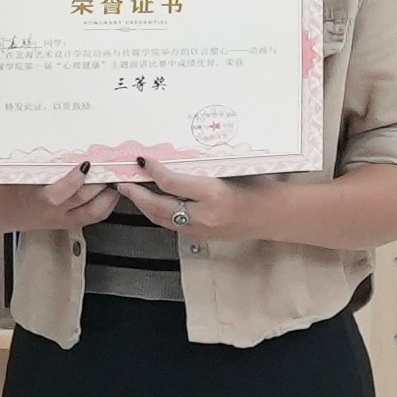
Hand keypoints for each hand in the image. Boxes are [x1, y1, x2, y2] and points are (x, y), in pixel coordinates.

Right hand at [0, 161, 122, 234]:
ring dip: (108, 191)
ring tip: (116, 170)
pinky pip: (94, 215)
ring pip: (93, 208)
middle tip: (112, 158)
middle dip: (100, 181)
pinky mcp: (70, 220)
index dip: (73, 181)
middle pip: (83, 198)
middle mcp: (52, 212)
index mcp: (32, 201)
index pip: (57, 194)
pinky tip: (112, 186)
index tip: (84, 163)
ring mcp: (63, 218)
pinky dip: (106, 203)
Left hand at [109, 157, 271, 241]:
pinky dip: (160, 214)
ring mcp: (202, 229)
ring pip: (163, 219)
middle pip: (160, 206)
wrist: (274, 215)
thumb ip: (200, 170)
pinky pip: (173, 226)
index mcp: (213, 193)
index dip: (153, 171)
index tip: (141, 160)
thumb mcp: (230, 171)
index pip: (172, 183)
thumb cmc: (257, 186)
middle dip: (137, 195)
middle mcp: (204, 215)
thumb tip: (172, 160)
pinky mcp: (203, 236)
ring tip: (132, 193)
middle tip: (123, 183)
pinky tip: (154, 204)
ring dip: (145, 206)